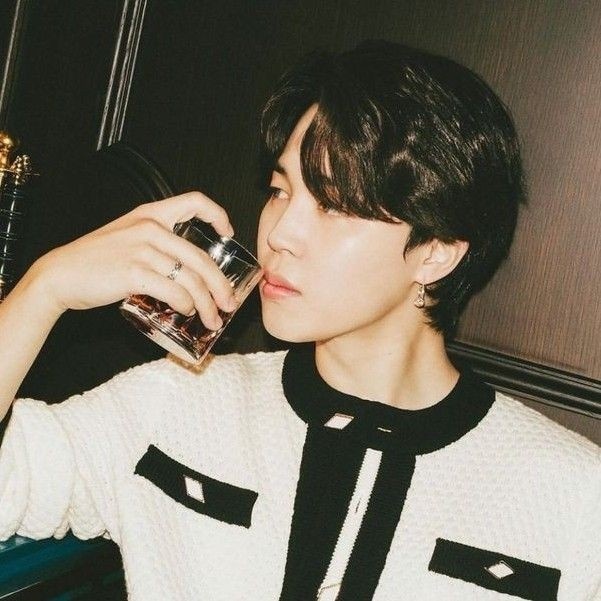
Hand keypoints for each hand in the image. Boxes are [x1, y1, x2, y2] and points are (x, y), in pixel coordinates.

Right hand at [30, 191, 239, 329]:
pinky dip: (185, 305)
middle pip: (201, 258)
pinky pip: (174, 292)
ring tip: (212, 318)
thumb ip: (156, 244)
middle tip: (229, 303)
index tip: (228, 232)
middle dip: (221, 286)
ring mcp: (142, 250)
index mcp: (150, 215)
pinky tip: (187, 312)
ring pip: (191, 280)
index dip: (217, 215)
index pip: (194, 201)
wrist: (60, 274)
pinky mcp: (134, 273)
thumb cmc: (94, 260)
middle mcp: (150, 228)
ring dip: (207, 304)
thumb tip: (188, 273)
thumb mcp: (127, 237)